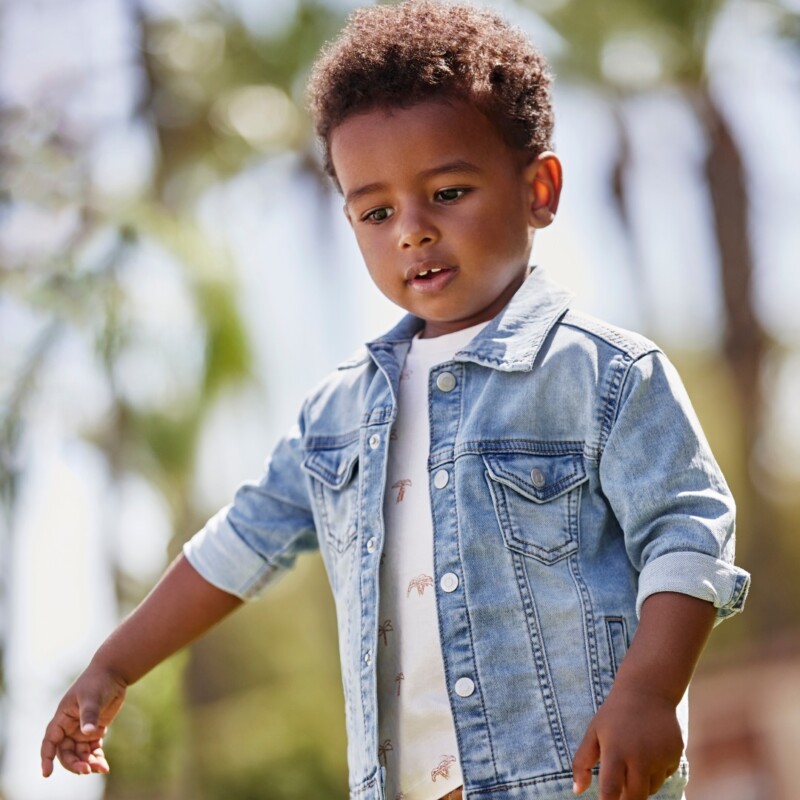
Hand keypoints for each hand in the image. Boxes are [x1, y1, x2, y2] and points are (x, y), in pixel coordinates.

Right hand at [40, 664, 127, 776]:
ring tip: (99, 768)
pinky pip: (92, 749)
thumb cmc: (98, 681)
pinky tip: (104, 767)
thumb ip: (89, 715)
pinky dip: (97, 758)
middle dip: (74, 763)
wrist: (114, 673)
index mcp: (62, 718)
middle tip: (86, 770)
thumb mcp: (92, 697)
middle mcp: (69, 726)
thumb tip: (88, 733)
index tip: (47, 773)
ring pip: (80, 753)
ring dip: (87, 763)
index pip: (50, 741)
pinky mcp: (95, 731)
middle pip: (65, 752)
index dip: (47, 757)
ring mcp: (82, 730)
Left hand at [572, 685, 682, 799]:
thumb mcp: (594, 732)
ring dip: (641, 783)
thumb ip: (582, 762)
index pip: (610, 790)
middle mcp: (640, 756)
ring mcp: (660, 756)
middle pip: (634, 797)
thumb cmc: (614, 714)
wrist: (648, 690)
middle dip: (626, 799)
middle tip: (619, 792)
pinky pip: (665, 775)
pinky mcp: (675, 754)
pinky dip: (656, 771)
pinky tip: (650, 750)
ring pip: (650, 788)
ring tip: (633, 759)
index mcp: (615, 751)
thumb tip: (577, 791)